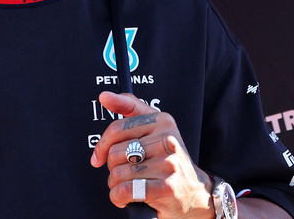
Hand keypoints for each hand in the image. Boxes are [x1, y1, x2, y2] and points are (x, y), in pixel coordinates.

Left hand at [89, 91, 214, 218]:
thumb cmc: (168, 160)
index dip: (102, 145)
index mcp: (162, 121)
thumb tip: (105, 96)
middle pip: (115, 153)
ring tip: (127, 186)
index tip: (98, 156)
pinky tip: (126, 198)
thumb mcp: (155, 128)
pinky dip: (119, 197)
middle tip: (123, 173)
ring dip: (115, 185)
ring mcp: (168, 163)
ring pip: (119, 173)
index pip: (117, 128)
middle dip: (112, 168)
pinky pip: (126, 190)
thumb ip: (130, 108)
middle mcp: (167, 139)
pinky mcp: (166, 187)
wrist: (194, 193)